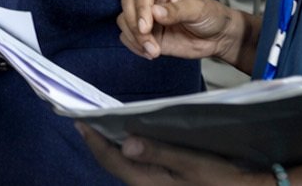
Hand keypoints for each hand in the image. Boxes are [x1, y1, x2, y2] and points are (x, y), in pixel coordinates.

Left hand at [77, 124, 269, 185]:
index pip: (112, 161)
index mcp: (149, 183)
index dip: (94, 141)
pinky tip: (136, 141)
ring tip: (107, 127)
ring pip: (128, 168)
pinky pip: (141, 170)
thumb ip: (159, 152)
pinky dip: (134, 155)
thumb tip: (125, 143)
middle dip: (101, 144)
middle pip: (115, 165)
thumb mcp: (193, 164)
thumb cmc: (223, 181)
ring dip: (116, 149)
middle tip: (88, 121)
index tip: (79, 122)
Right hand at [116, 0, 241, 64]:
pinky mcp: (147, 34)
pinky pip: (128, 38)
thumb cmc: (211, 15)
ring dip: (135, 38)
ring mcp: (147, 18)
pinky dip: (135, 46)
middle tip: (147, 39)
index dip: (140, 9)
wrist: (219, 37)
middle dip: (134, 24)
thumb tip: (155, 12)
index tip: (145, 27)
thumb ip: (177, 10)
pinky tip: (150, 53)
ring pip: (125, 22)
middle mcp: (150, 0)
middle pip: (127, 5)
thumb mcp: (198, 9)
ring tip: (154, 50)